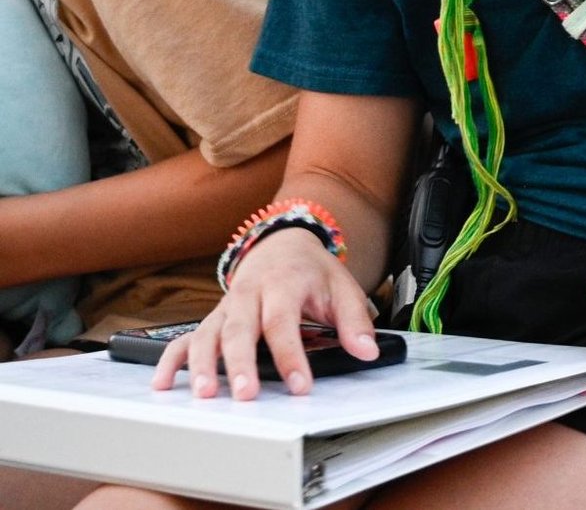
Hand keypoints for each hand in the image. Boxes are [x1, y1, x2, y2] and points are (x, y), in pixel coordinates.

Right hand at [153, 228, 379, 399]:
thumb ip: (355, 321)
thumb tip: (367, 352)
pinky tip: (164, 384)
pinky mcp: (212, 318)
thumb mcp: (343, 287)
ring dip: (202, 364)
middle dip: (240, 364)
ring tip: (205, 394)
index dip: (290, 355)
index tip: (300, 386)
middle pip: (240, 330)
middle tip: (245, 396)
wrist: (283, 243)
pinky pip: (185, 337)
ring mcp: (226, 307)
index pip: (283, 322)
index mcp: (283, 284)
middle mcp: (249, 295)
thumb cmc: (313, 272)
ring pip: (207, 334)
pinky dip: (172, 360)